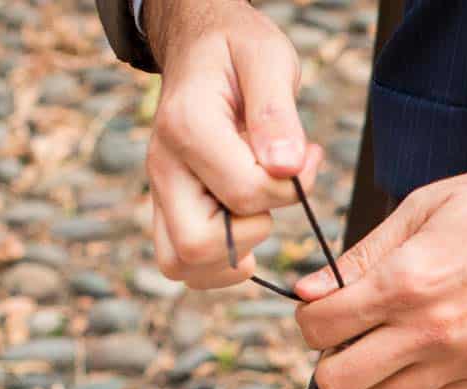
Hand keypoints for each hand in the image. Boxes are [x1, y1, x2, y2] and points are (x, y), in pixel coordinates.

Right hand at [143, 0, 324, 288]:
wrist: (200, 45)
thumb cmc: (237, 48)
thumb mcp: (268, 59)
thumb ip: (277, 113)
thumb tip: (287, 168)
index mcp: (187, 127)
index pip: (244, 194)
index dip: (290, 188)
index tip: (306, 155)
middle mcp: (164, 166)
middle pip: (197, 246)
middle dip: (253, 233)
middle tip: (276, 194)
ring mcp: (160, 190)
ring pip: (180, 265)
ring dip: (232, 256)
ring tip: (258, 212)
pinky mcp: (168, 205)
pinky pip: (181, 261)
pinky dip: (218, 262)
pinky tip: (246, 224)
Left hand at [292, 99, 466, 388]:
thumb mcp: (425, 207)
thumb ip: (364, 253)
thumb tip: (310, 287)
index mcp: (406, 278)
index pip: (321, 324)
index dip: (307, 318)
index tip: (317, 310)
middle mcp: (429, 329)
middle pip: (339, 376)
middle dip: (323, 363)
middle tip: (333, 346)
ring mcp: (461, 360)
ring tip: (353, 377)